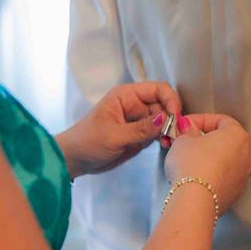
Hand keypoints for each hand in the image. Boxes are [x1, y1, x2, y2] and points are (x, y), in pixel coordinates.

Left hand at [56, 82, 180, 177]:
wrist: (75, 160)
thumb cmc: (87, 141)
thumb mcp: (114, 136)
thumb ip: (141, 129)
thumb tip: (166, 118)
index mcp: (127, 95)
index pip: (158, 89)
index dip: (170, 100)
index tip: (175, 118)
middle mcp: (136, 105)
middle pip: (164, 105)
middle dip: (172, 119)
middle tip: (175, 136)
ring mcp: (139, 120)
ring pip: (164, 120)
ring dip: (170, 130)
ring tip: (170, 143)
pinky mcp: (141, 135)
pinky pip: (159, 133)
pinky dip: (165, 138)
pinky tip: (166, 146)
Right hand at [164, 114, 250, 216]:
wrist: (196, 201)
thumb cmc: (192, 164)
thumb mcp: (183, 140)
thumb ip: (187, 131)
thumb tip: (189, 129)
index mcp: (237, 136)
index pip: (221, 120)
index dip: (200, 119)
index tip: (184, 125)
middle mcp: (245, 155)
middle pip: (224, 141)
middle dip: (203, 140)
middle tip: (185, 142)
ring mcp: (242, 177)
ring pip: (224, 161)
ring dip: (207, 158)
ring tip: (187, 160)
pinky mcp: (234, 194)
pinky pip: (222, 178)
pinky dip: (210, 175)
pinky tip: (194, 178)